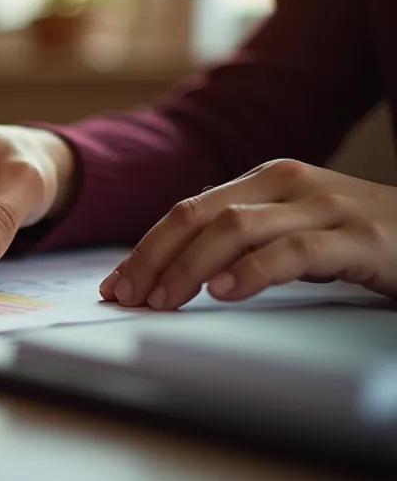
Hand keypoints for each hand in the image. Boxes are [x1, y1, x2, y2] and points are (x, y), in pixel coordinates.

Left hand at [101, 159, 396, 308]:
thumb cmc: (364, 242)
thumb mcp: (294, 233)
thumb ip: (245, 238)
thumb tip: (174, 262)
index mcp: (267, 180)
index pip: (188, 211)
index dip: (144, 247)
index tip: (115, 285)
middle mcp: (291, 183)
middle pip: (199, 215)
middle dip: (153, 257)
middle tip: (126, 297)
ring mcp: (328, 208)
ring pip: (236, 228)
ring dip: (188, 267)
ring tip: (162, 300)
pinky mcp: (363, 240)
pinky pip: (295, 252)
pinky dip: (252, 272)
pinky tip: (224, 293)